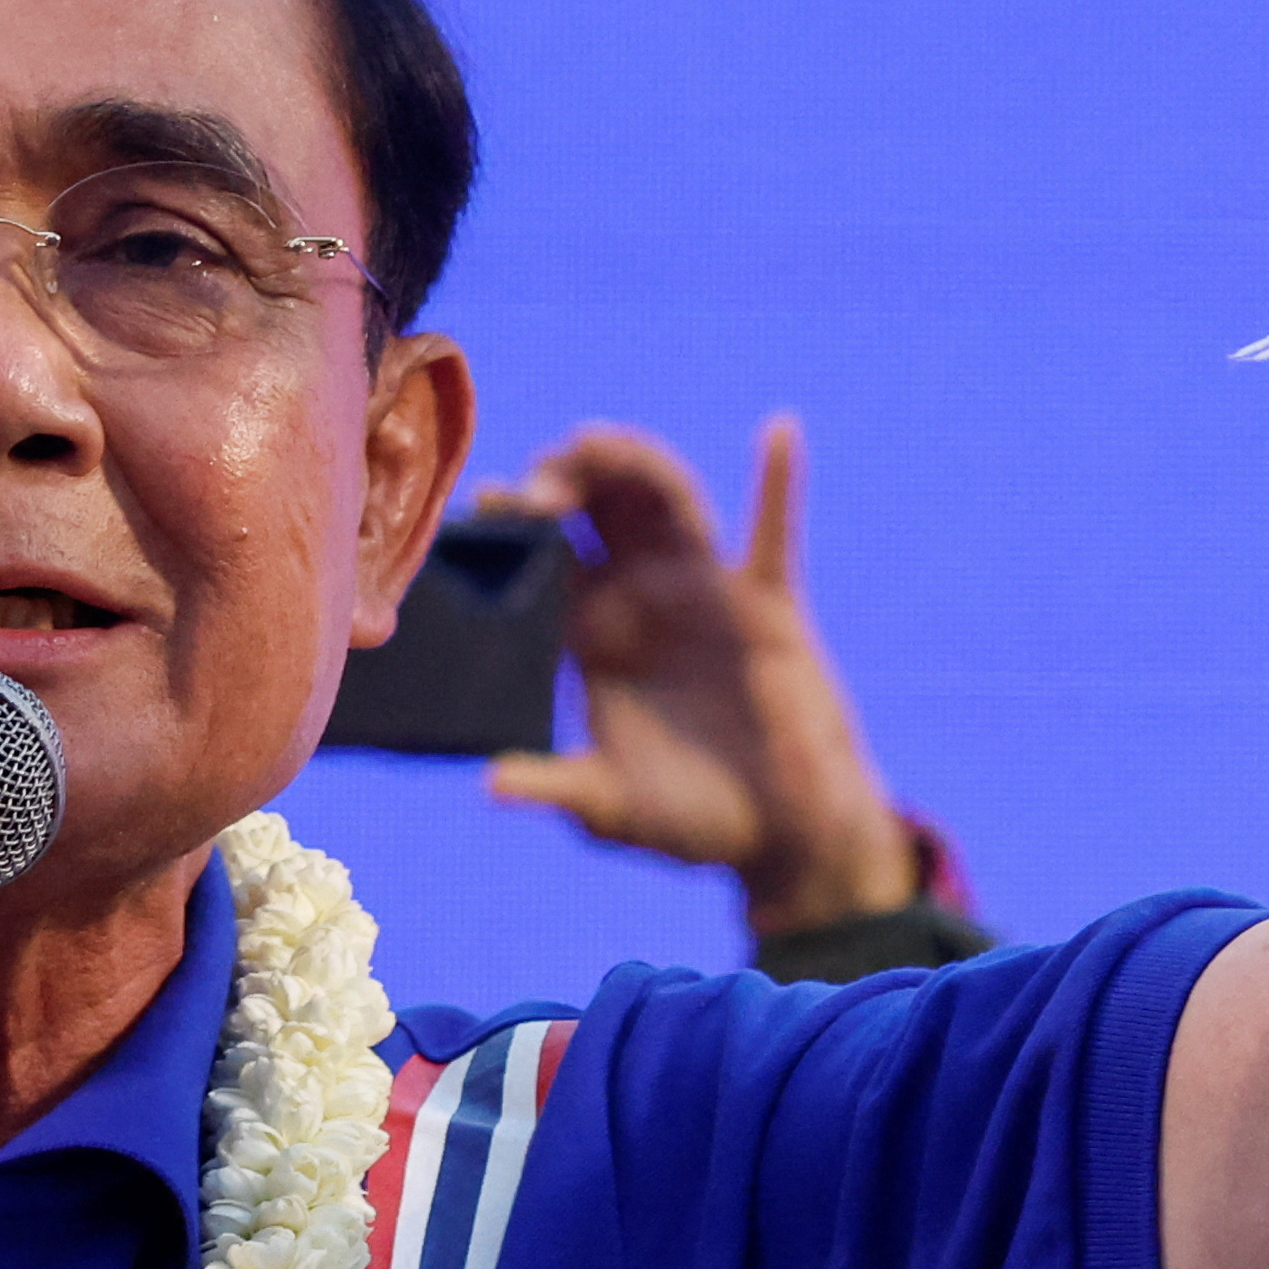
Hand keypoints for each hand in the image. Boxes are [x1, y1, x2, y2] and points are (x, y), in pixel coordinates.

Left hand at [481, 421, 925, 939]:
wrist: (779, 838)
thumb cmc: (688, 820)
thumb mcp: (610, 807)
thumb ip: (557, 787)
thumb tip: (492, 784)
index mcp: (592, 632)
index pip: (544, 556)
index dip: (517, 523)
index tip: (489, 504)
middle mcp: (643, 597)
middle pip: (599, 506)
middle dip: (566, 476)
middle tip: (539, 480)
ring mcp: (708, 592)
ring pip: (669, 502)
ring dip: (636, 464)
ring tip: (598, 441)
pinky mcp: (770, 606)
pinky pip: (774, 535)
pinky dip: (778, 481)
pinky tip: (776, 430)